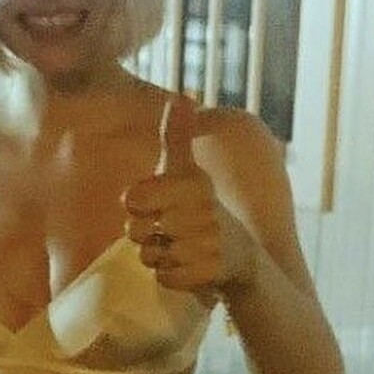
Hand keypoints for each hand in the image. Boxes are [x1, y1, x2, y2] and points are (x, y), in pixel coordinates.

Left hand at [122, 96, 257, 297]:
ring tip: (178, 248)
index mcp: (194, 184)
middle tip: (168, 231)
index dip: (137, 207)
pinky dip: (169, 276)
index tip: (155, 207)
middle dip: (145, 235)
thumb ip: (177, 138)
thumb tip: (181, 96)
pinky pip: (164, 277)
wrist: (239, 257)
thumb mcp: (188, 173)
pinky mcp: (209, 273)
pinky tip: (187, 266)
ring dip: (157, 256)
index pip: (134, 199)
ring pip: (149, 256)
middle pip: (136, 231)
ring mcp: (208, 243)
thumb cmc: (199, 210)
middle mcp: (204, 211)